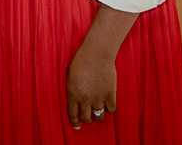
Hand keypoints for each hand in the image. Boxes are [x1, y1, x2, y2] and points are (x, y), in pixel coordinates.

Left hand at [64, 4, 136, 129]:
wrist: (96, 54)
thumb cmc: (80, 61)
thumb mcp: (69, 76)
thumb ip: (72, 89)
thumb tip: (74, 100)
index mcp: (72, 93)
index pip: (72, 114)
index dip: (75, 122)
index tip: (77, 127)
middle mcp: (85, 98)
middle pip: (86, 118)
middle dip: (87, 120)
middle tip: (88, 118)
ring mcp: (98, 98)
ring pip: (99, 117)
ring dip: (98, 117)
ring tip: (97, 113)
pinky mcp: (110, 95)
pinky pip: (111, 110)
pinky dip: (109, 109)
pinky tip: (107, 105)